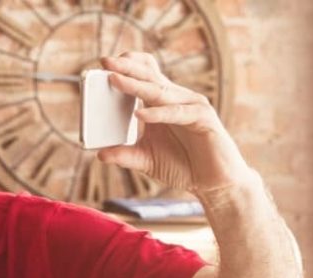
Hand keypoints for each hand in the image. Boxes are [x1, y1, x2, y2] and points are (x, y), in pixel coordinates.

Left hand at [98, 52, 257, 195]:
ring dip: (135, 85)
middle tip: (105, 61)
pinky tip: (139, 113)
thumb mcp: (146, 160)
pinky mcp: (203, 119)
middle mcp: (176, 99)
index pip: (146, 75)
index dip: (128, 66)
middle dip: (126, 68)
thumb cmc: (182, 166)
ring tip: (114, 80)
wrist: (213, 182)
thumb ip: (125, 155)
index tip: (104, 62)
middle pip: (150, 77)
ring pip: (160, 92)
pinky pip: (177, 113)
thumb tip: (100, 154)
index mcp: (162, 103)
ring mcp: (191, 106)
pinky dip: (158, 113)